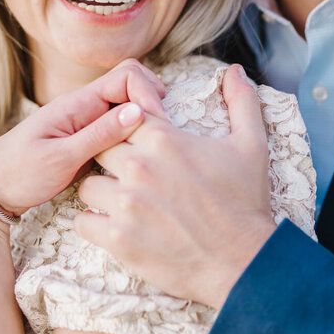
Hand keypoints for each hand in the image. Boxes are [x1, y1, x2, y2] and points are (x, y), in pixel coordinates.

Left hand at [0, 58, 166, 217]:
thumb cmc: (18, 173)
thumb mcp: (60, 158)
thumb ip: (99, 136)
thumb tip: (139, 111)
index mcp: (78, 102)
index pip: (127, 75)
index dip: (149, 94)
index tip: (159, 126)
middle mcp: (86, 107)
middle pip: (134, 87)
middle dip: (155, 105)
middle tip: (164, 138)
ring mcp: (89, 122)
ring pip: (129, 109)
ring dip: (147, 122)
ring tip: (157, 150)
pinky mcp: (89, 140)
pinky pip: (120, 129)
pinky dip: (135, 138)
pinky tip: (141, 159)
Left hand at [76, 64, 275, 308]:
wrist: (244, 263)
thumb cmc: (246, 203)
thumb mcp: (251, 145)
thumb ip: (241, 101)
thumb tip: (234, 70)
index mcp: (164, 139)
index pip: (123, 117)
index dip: (125, 130)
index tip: (135, 145)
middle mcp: (139, 166)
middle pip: (100, 148)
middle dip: (110, 160)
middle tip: (127, 175)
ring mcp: (126, 204)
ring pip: (87, 186)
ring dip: (100, 193)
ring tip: (120, 203)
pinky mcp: (118, 240)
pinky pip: (82, 222)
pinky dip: (93, 225)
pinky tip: (113, 226)